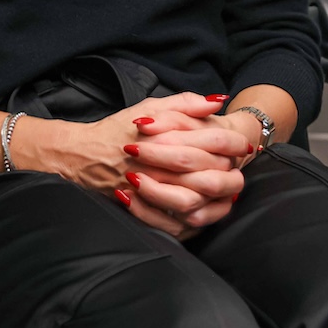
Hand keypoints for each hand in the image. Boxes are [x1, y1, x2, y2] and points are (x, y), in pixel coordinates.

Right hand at [10, 92, 246, 238]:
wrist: (83, 157)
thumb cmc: (118, 130)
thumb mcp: (150, 108)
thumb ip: (185, 103)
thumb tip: (217, 102)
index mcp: (162, 138)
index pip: (210, 142)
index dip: (232, 144)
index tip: (243, 145)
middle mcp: (156, 166)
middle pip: (207, 175)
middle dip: (230, 173)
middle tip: (240, 169)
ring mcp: (149, 192)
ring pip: (194, 203)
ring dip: (216, 198)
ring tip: (229, 191)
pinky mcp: (143, 211)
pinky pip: (176, 224)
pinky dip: (197, 219)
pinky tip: (209, 210)